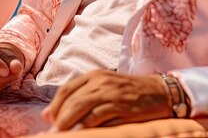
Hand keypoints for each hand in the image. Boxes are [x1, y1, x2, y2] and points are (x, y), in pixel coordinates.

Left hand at [42, 70, 170, 130]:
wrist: (159, 92)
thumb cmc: (130, 93)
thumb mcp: (106, 87)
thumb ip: (85, 96)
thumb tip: (53, 114)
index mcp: (95, 75)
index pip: (67, 89)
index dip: (54, 105)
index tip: (48, 119)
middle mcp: (101, 81)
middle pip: (71, 98)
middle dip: (58, 116)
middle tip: (53, 131)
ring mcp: (111, 92)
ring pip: (80, 106)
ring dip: (67, 122)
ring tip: (61, 133)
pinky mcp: (120, 105)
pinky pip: (97, 116)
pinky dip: (85, 126)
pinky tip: (79, 133)